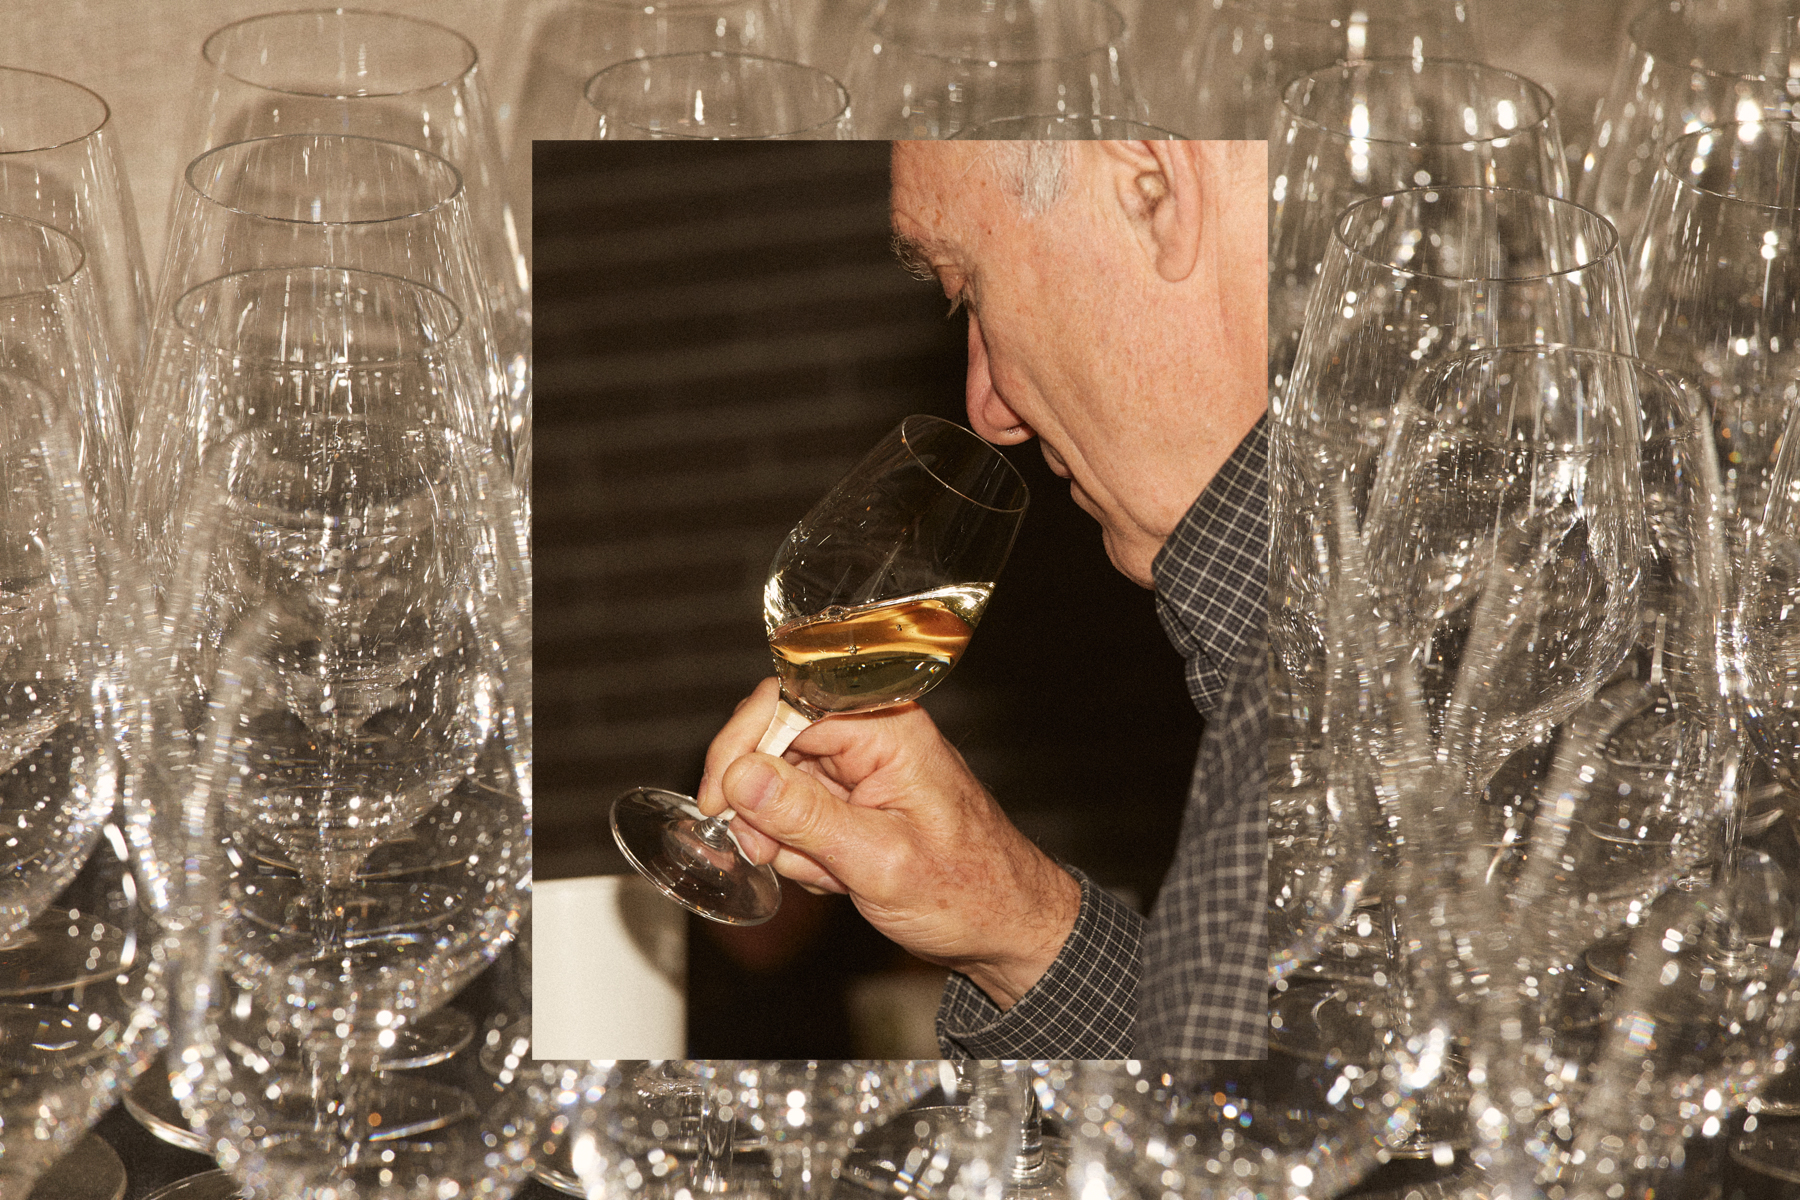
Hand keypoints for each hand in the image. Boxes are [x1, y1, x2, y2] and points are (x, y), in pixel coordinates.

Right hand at [695, 678, 1081, 1009]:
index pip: (787, 703)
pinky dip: (802, 851)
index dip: (742, 747)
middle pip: (774, 743)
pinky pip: (798, 814)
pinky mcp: (854, 802)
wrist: (1006, 930)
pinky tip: (836, 879)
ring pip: (779, 785)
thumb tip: (740, 777)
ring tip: (829, 877)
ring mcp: (862, 770)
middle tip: (765, 854)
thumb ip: (806, 817)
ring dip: (785, 837)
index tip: (718, 800)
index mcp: (887, 729)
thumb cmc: (967, 892)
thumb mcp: (878, 861)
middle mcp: (872, 737)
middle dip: (762, 806)